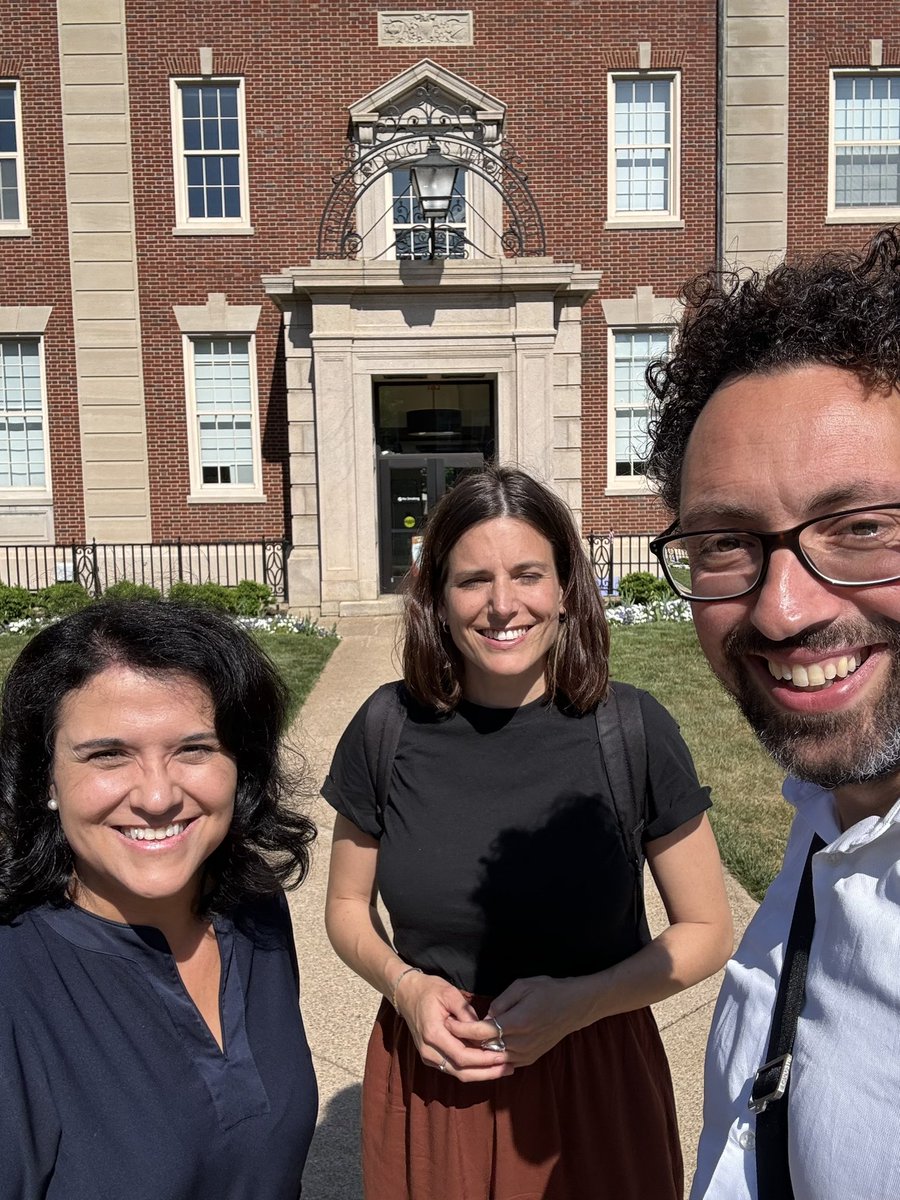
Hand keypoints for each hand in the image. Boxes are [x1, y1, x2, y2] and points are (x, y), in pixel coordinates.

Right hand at [393, 970, 513, 1083]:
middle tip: (509, 1068)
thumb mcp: (450, 994)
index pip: (463, 1056)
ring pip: (458, 1073)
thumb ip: (467, 1014)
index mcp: (433, 1035)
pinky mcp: (431, 1057)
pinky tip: (487, 1063)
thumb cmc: (429, 990)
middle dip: (487, 1073)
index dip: (485, 1060)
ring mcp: (428, 1056)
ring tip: (503, 1068)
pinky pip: (453, 1068)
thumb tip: (485, 1031)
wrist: (406, 994)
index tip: (504, 1056)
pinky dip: (471, 1068)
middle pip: (461, 1072)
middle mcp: (429, 1051)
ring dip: (481, 1073)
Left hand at [447, 975, 591, 1067]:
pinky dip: (493, 1057)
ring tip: (460, 1044)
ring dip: (478, 1052)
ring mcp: (527, 1053)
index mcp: (517, 1022)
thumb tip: (485, 1018)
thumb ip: (500, 1002)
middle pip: (485, 1048)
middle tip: (448, 1035)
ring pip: (494, 1058)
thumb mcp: (522, 986)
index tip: (447, 1024)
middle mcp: (521, 1042)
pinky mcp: (531, 1059)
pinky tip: (482, 1051)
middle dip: (466, 1043)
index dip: (463, 1029)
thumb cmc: (548, 990)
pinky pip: (506, 1062)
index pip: (482, 1031)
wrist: (575, 1007)